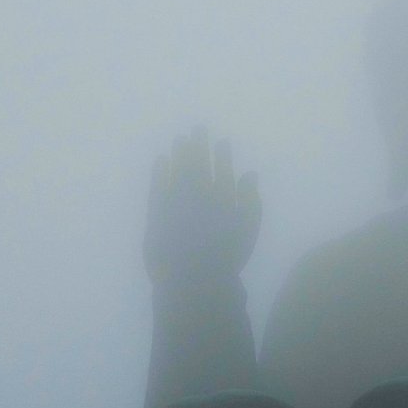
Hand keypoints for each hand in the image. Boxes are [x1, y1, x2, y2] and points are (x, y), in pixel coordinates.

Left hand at [143, 127, 260, 285]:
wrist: (193, 279)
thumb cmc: (226, 258)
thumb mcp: (248, 230)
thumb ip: (250, 199)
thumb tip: (250, 173)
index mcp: (223, 197)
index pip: (222, 169)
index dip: (222, 154)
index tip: (221, 141)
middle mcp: (200, 193)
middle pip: (198, 164)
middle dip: (199, 145)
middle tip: (197, 129)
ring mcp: (177, 201)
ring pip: (178, 169)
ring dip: (179, 153)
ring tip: (180, 139)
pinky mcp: (157, 211)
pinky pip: (158, 184)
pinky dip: (159, 170)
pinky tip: (161, 159)